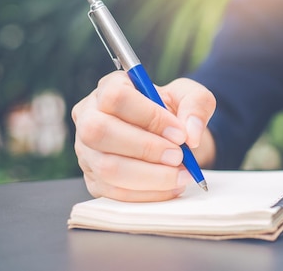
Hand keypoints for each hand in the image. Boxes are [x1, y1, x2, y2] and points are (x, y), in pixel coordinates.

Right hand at [71, 72, 215, 200]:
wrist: (167, 136)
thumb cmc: (172, 111)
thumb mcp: (189, 96)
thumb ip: (196, 105)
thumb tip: (191, 134)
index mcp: (108, 87)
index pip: (116, 98)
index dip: (149, 116)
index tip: (179, 133)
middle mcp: (88, 117)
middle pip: (100, 132)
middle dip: (146, 149)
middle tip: (178, 156)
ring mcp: (86, 151)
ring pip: (107, 167)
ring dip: (150, 176)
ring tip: (181, 174)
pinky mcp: (93, 179)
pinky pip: (115, 192)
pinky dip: (148, 193)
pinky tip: (171, 186)